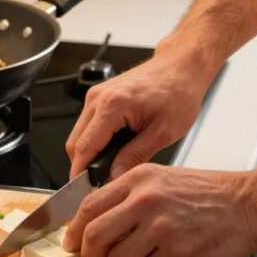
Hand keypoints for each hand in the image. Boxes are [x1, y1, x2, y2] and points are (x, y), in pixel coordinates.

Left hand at [62, 164, 256, 256]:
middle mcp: (145, 199)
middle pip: (95, 236)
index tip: (72, 245)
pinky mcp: (177, 250)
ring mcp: (160, 225)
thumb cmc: (209, 193)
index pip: (89, 206)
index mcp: (137, 179)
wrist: (249, 203)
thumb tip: (96, 224)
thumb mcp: (161, 179)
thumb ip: (128, 197)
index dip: (74, 231)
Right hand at [65, 55, 210, 178]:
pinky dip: (94, 141)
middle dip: (83, 166)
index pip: (85, 147)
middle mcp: (98, 98)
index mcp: (113, 105)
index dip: (81, 172)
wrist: (181, 66)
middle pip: (75, 142)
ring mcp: (96, 95)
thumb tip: (115, 176)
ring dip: (88, 153)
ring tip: (108, 168)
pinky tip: (111, 150)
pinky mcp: (99, 96)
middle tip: (99, 184)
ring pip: (78, 134)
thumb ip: (135, 156)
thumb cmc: (178, 92)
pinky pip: (87, 125)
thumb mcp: (162, 132)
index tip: (83, 190)